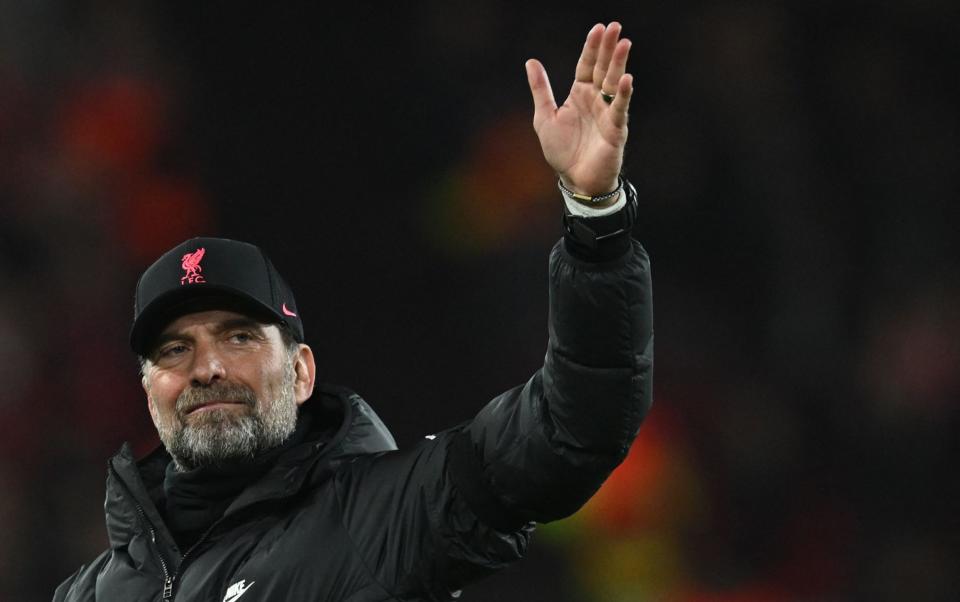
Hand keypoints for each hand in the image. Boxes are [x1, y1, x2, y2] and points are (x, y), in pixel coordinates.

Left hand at [525, 22, 633, 196]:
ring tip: (624, 44)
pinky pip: (620, 109)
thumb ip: (540, 90)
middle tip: (615, 27)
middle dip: (609, 48)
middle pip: (603, 68)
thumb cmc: (562, 151)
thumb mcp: (544, 117)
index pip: (586, 65)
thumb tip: (531, 61)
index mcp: (579, 94)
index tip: (598, 28)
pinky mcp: (615, 129)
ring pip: (614, 83)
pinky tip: (627, 79)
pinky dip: (624, 94)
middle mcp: (595, 99)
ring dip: (619, 64)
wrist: (575, 180)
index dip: (592, 48)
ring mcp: (607, 112)